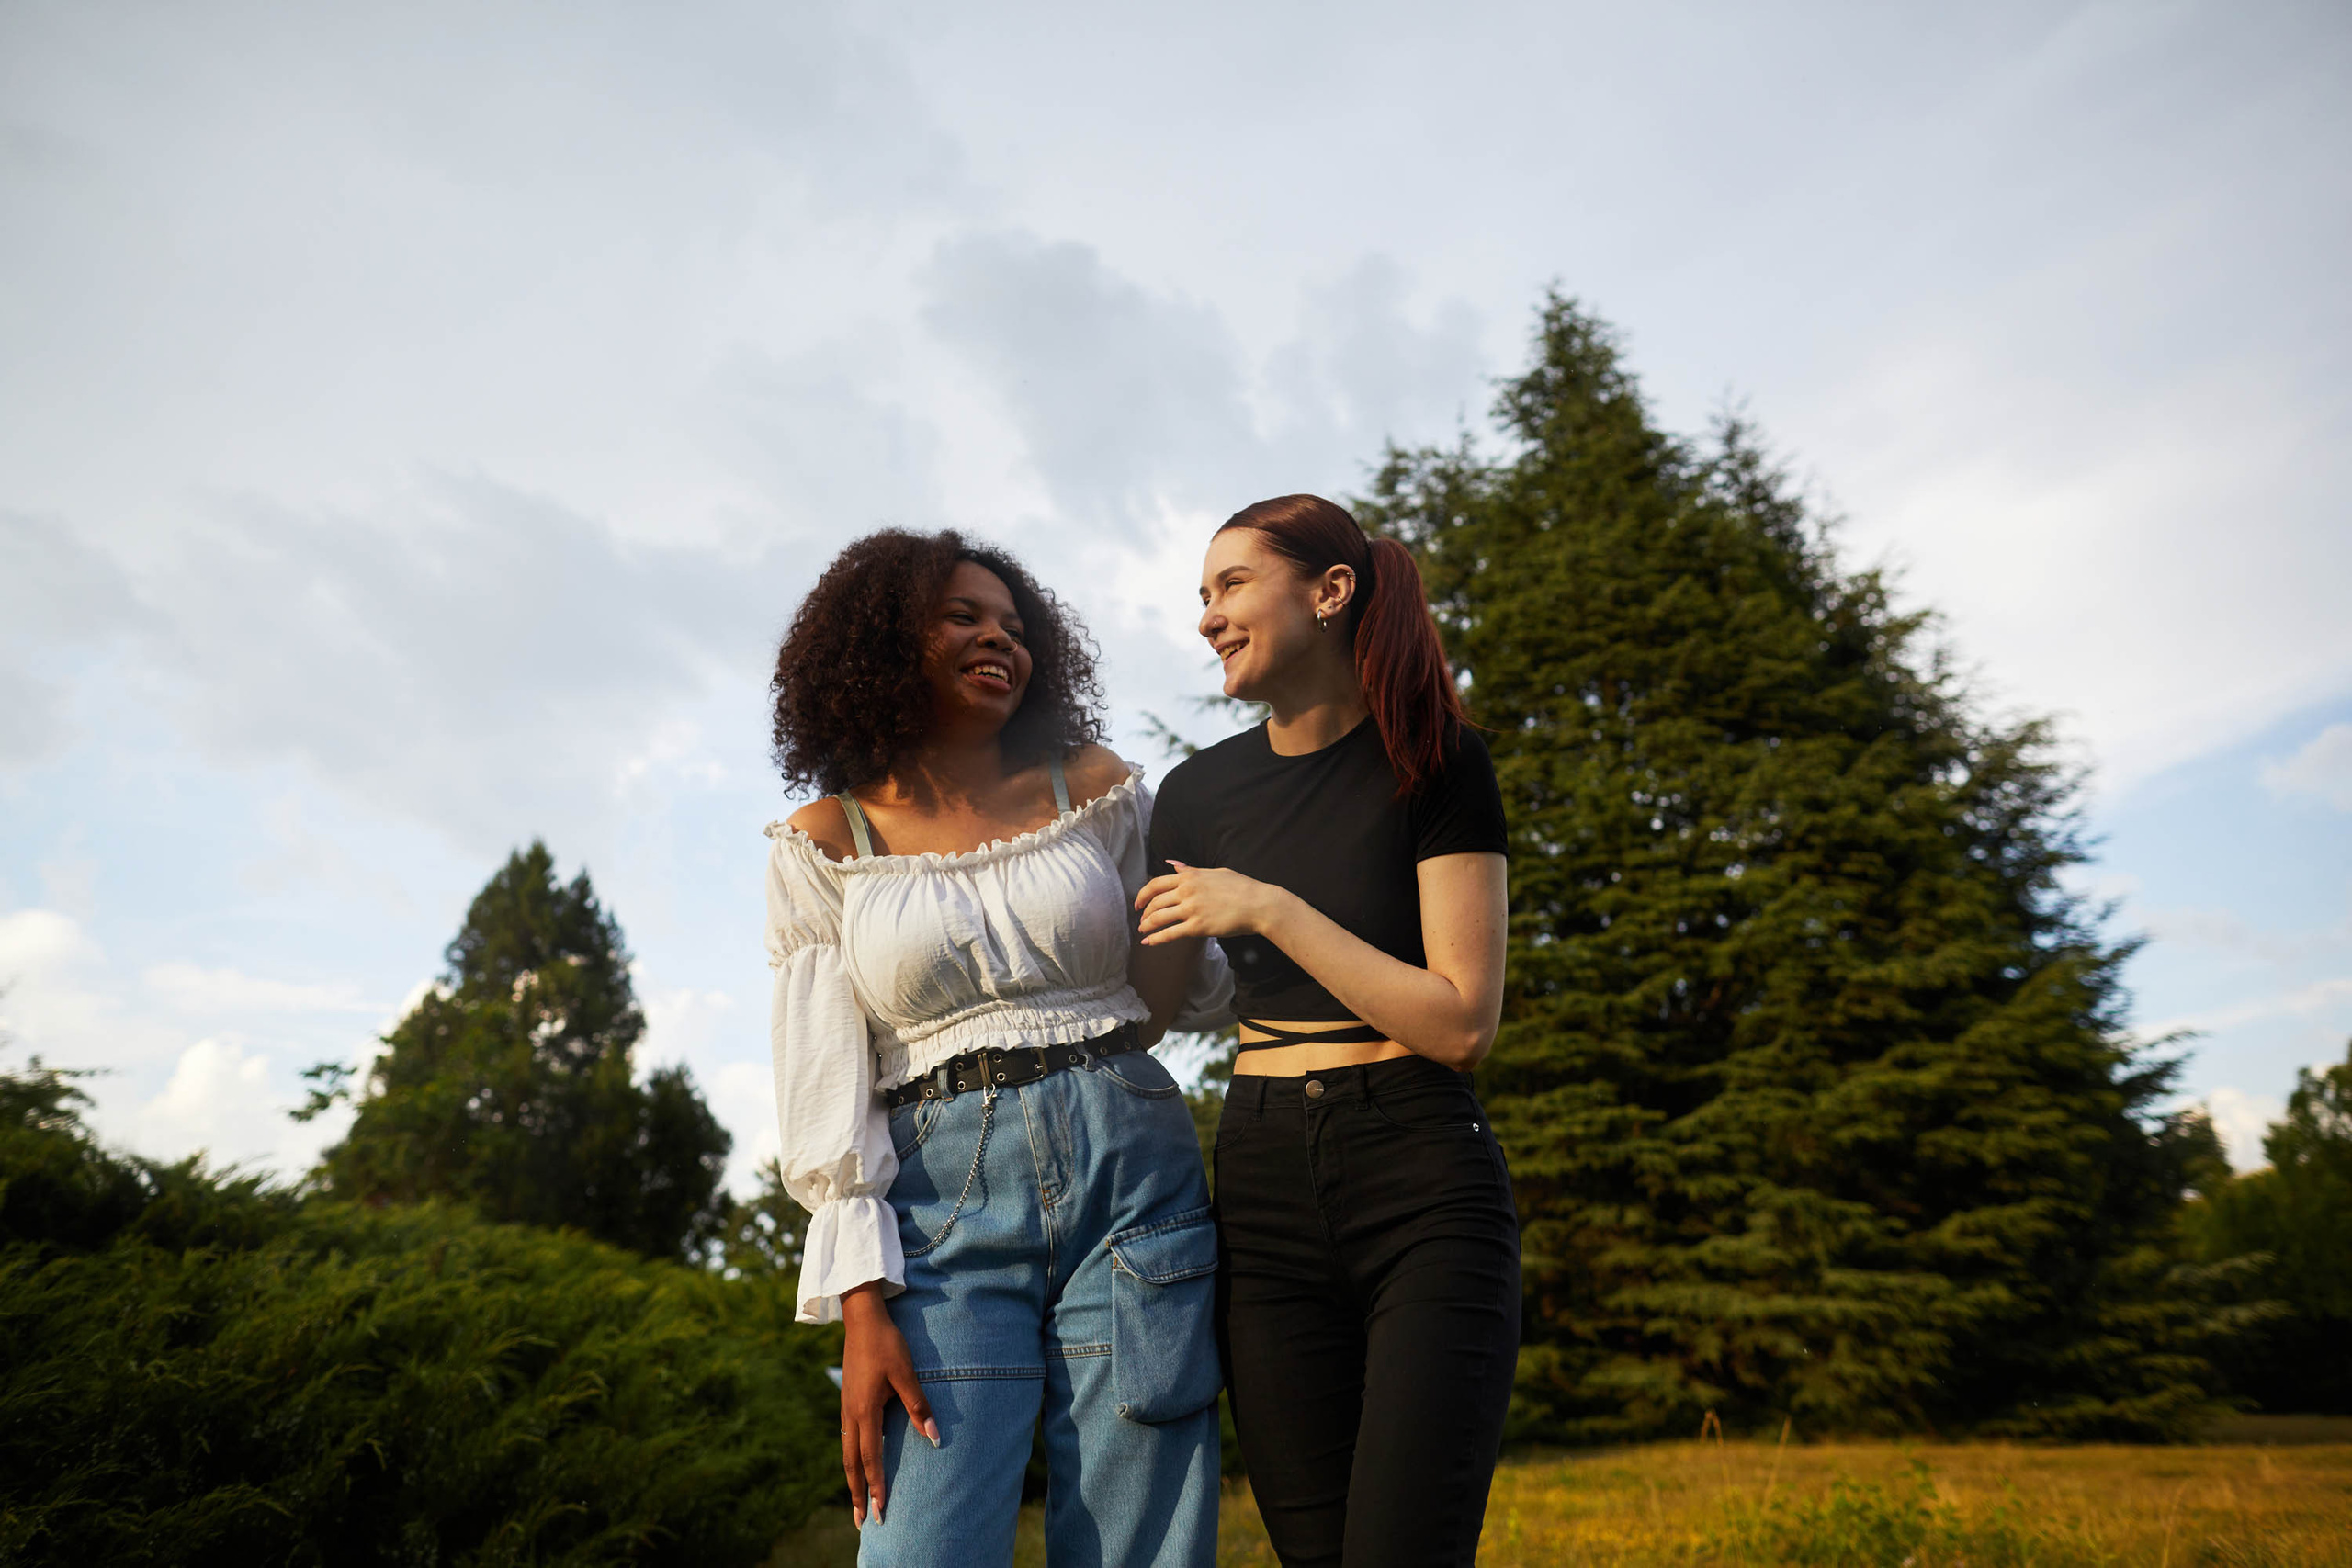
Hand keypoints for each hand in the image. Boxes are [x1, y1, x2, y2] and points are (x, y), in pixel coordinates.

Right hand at [840, 1282, 938, 1528]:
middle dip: (858, 1493)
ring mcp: (846, 1407)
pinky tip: (856, 1463)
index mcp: (865, 1411)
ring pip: (846, 1452)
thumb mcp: (906, 1374)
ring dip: (853, 1478)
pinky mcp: (848, 1400)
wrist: (862, 1318)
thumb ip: (918, 1406)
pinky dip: (851, 1458)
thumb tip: (934, 1437)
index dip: (877, 1486)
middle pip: (851, 1464)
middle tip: (862, 1521)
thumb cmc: (886, 1344)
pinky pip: (847, 1437)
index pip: (871, 1458)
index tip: (881, 1511)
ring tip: (858, 1499)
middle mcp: (851, 1414)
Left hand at [1134, 861, 1285, 944]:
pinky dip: (1156, 939)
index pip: (1156, 884)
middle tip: (1141, 920)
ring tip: (1143, 931)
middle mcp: (1186, 891)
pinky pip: (1170, 933)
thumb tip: (1173, 864)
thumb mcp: (1215, 872)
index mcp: (1189, 876)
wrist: (1258, 904)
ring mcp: (1191, 909)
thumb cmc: (1241, 887)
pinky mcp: (1198, 927)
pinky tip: (1149, 943)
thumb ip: (1191, 869)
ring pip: (1159, 918)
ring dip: (1147, 926)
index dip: (1142, 895)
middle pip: (1155, 902)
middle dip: (1144, 912)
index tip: (1138, 903)